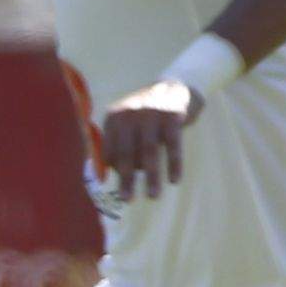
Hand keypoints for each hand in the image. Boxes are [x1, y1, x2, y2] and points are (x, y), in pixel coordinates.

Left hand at [89, 78, 196, 197]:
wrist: (177, 86)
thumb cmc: (148, 115)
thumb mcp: (128, 122)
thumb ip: (118, 144)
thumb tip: (111, 174)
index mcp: (114, 118)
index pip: (109, 149)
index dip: (113, 170)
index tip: (117, 190)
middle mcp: (130, 114)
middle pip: (126, 153)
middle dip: (127, 179)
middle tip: (128, 200)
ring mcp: (151, 114)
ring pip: (149, 152)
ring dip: (151, 177)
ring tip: (153, 196)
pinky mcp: (172, 116)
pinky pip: (173, 145)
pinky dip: (174, 164)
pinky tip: (174, 180)